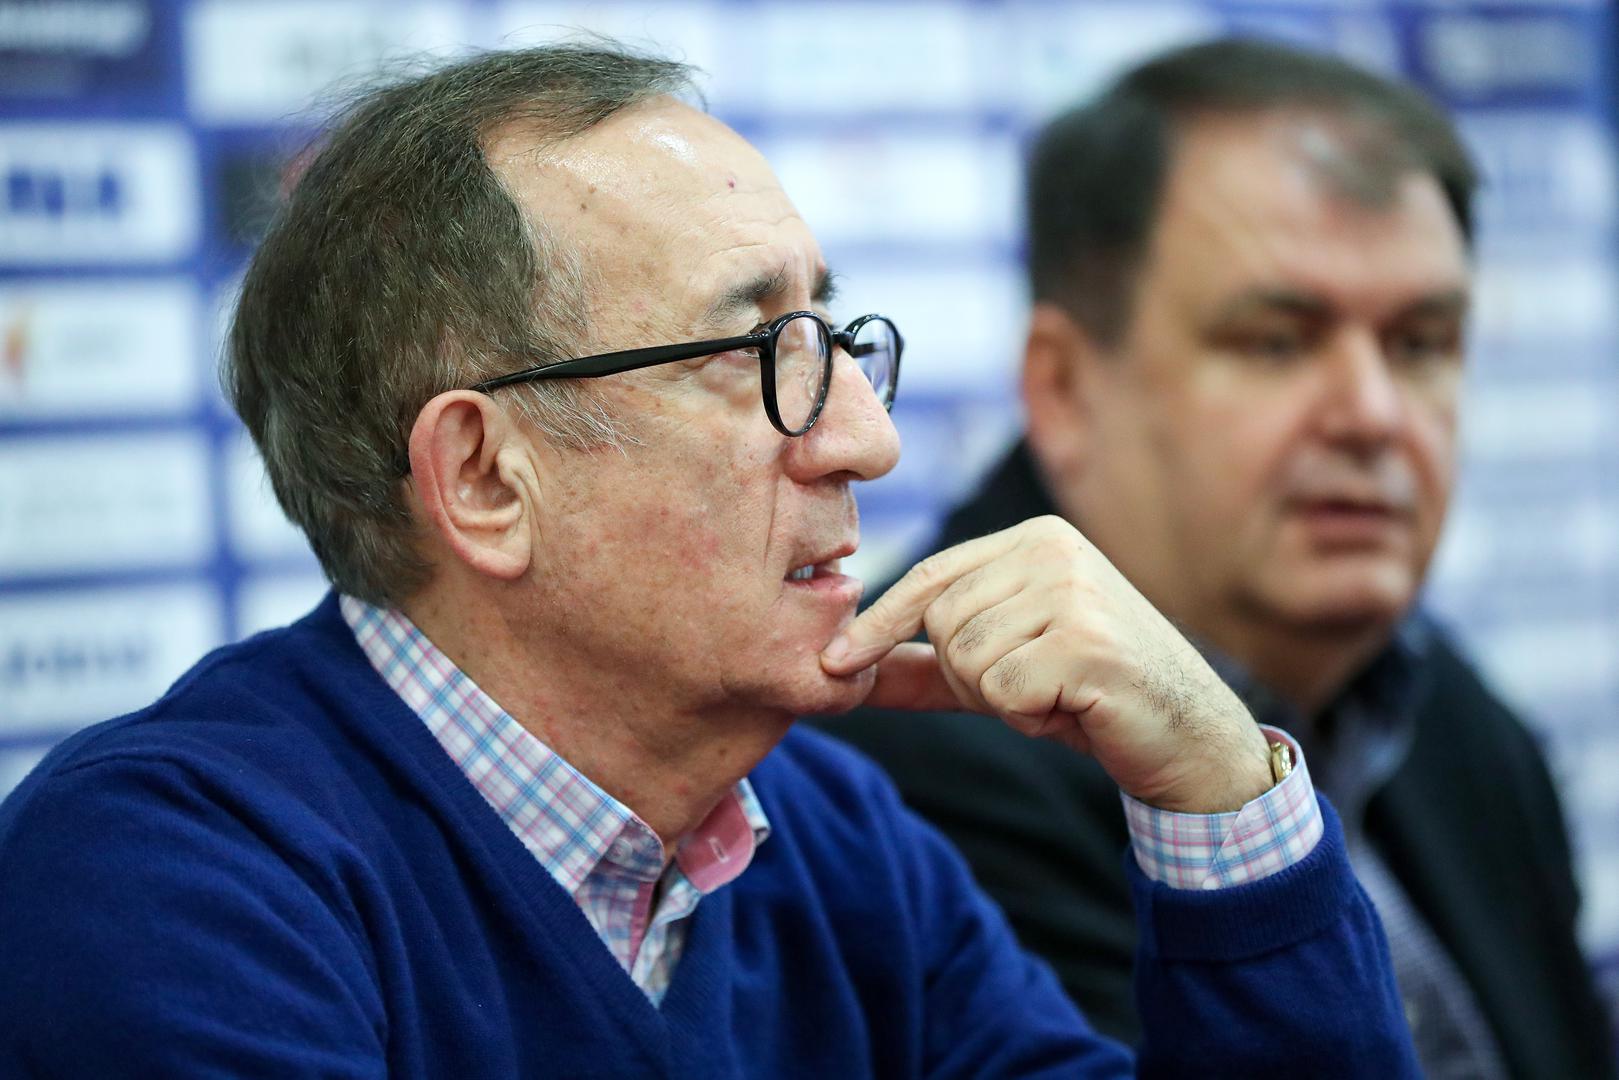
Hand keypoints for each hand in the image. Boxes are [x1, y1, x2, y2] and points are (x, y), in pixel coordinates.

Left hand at [822, 517, 1272, 813]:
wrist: (1188, 735)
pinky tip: (1074, 709)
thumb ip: (926, 664)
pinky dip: (1028, 717)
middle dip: (970, 678)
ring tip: (1058, 694)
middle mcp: (1052, 549)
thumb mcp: (1001, 669)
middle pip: (942, 625)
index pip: (930, 577)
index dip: (878, 624)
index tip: (833, 662)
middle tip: (1034, 686)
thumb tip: (838, 670)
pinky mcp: (1086, 639)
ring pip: (966, 660)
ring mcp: (1073, 589)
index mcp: (1033, 539)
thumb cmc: (1092, 695)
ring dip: (1002, 701)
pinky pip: (1001, 691)